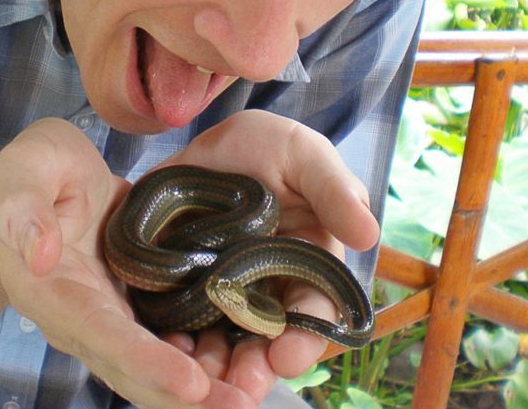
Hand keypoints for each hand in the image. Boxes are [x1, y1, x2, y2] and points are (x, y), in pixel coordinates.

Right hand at [0, 118, 257, 407]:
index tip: (190, 383)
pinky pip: (172, 340)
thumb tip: (39, 257)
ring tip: (250, 397)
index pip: (99, 334)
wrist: (52, 179)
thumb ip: (23, 209)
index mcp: (51, 292)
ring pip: (157, 366)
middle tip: (240, 405)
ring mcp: (113, 318)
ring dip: (202, 389)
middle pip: (134, 370)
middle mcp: (83, 319)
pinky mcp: (139, 308)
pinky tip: (247, 364)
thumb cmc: (35, 169)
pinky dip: (207, 356)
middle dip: (185, 395)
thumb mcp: (24, 170)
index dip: (144, 362)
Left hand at [157, 110, 379, 404]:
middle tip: (239, 386)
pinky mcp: (178, 286)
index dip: (304, 338)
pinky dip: (169, 340)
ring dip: (211, 367)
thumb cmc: (270, 148)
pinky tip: (159, 350)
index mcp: (307, 268)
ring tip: (196, 381)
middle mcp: (266, 291)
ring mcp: (220, 292)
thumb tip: (368, 234)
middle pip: (264, 341)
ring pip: (219, 341)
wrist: (208, 142)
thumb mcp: (305, 156)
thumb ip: (334, 190)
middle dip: (254, 367)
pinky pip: (173, 321)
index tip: (288, 356)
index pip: (312, 313)